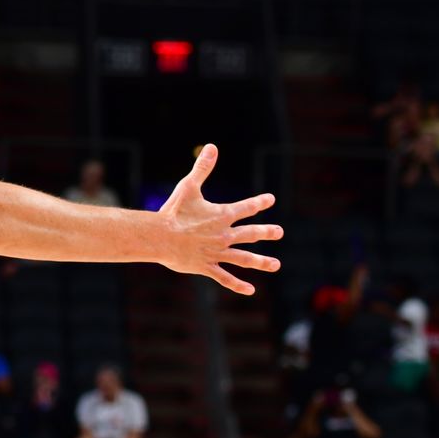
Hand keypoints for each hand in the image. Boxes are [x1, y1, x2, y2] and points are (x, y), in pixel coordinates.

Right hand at [155, 144, 282, 294]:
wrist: (160, 236)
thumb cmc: (173, 211)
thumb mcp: (189, 187)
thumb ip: (202, 168)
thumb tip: (212, 147)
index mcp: (222, 215)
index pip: (246, 208)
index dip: (259, 203)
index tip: (270, 200)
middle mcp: (224, 234)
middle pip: (251, 233)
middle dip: (266, 232)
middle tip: (279, 232)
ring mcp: (217, 252)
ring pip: (244, 258)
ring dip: (261, 262)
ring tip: (275, 264)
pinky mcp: (206, 266)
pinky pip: (225, 277)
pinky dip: (237, 284)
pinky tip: (250, 290)